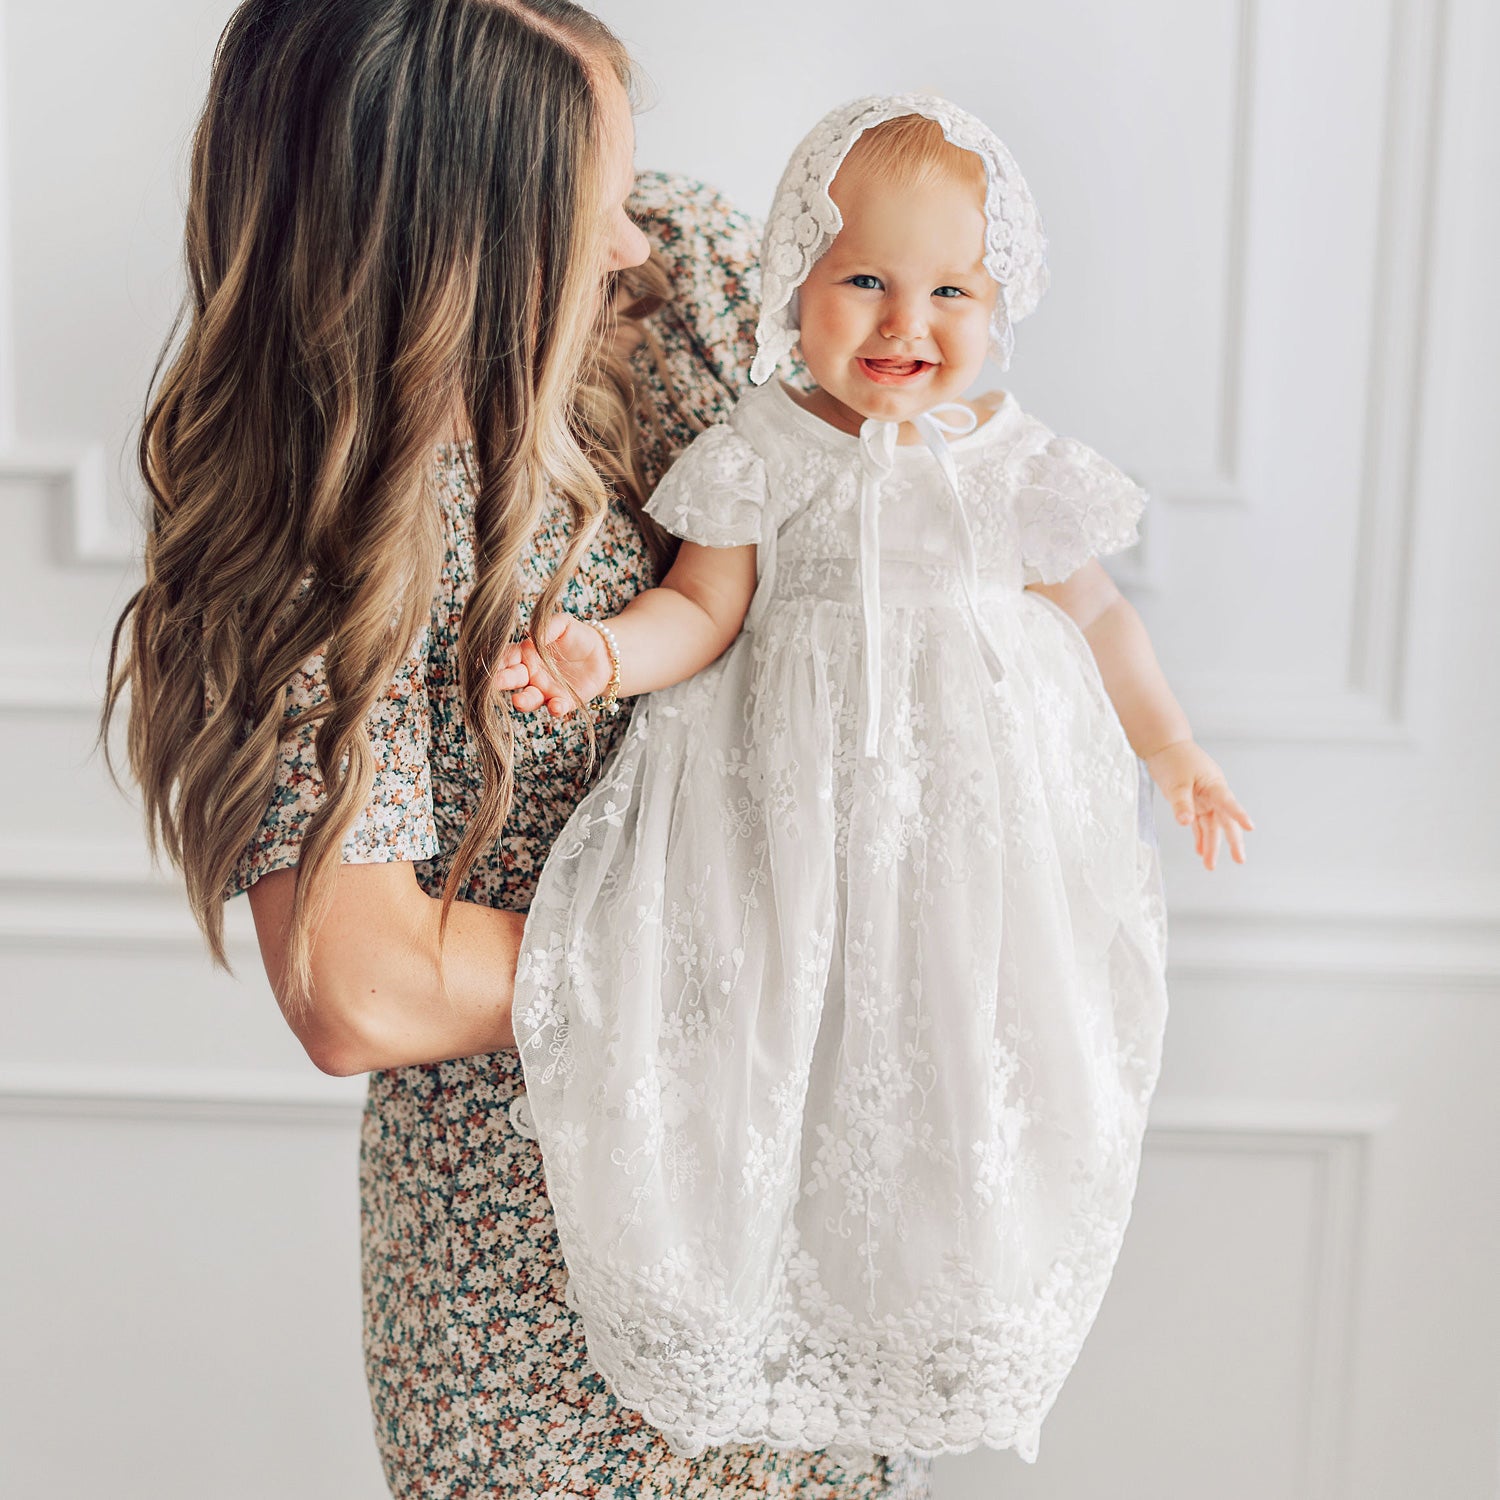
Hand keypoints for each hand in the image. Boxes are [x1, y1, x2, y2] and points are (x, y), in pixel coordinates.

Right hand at [491, 613, 612, 718]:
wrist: (603, 653)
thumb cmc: (577, 636)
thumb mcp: (563, 624)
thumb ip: (546, 627)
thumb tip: (528, 632)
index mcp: (526, 654)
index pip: (507, 658)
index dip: (497, 660)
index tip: (486, 662)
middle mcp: (531, 675)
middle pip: (513, 679)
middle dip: (503, 681)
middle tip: (495, 681)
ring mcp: (546, 690)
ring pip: (530, 698)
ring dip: (524, 701)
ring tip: (518, 701)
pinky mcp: (564, 701)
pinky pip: (557, 707)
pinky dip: (555, 708)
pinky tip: (555, 706)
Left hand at [1144, 739, 1254, 870]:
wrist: (1164, 745)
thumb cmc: (1173, 758)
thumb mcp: (1176, 781)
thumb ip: (1181, 802)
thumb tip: (1185, 822)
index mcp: (1213, 784)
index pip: (1228, 802)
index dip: (1239, 815)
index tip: (1250, 827)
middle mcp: (1213, 794)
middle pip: (1225, 821)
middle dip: (1232, 841)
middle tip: (1239, 860)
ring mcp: (1204, 799)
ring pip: (1211, 826)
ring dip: (1211, 845)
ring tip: (1210, 865)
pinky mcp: (1194, 802)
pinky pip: (1199, 824)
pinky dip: (1200, 837)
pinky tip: (1201, 851)